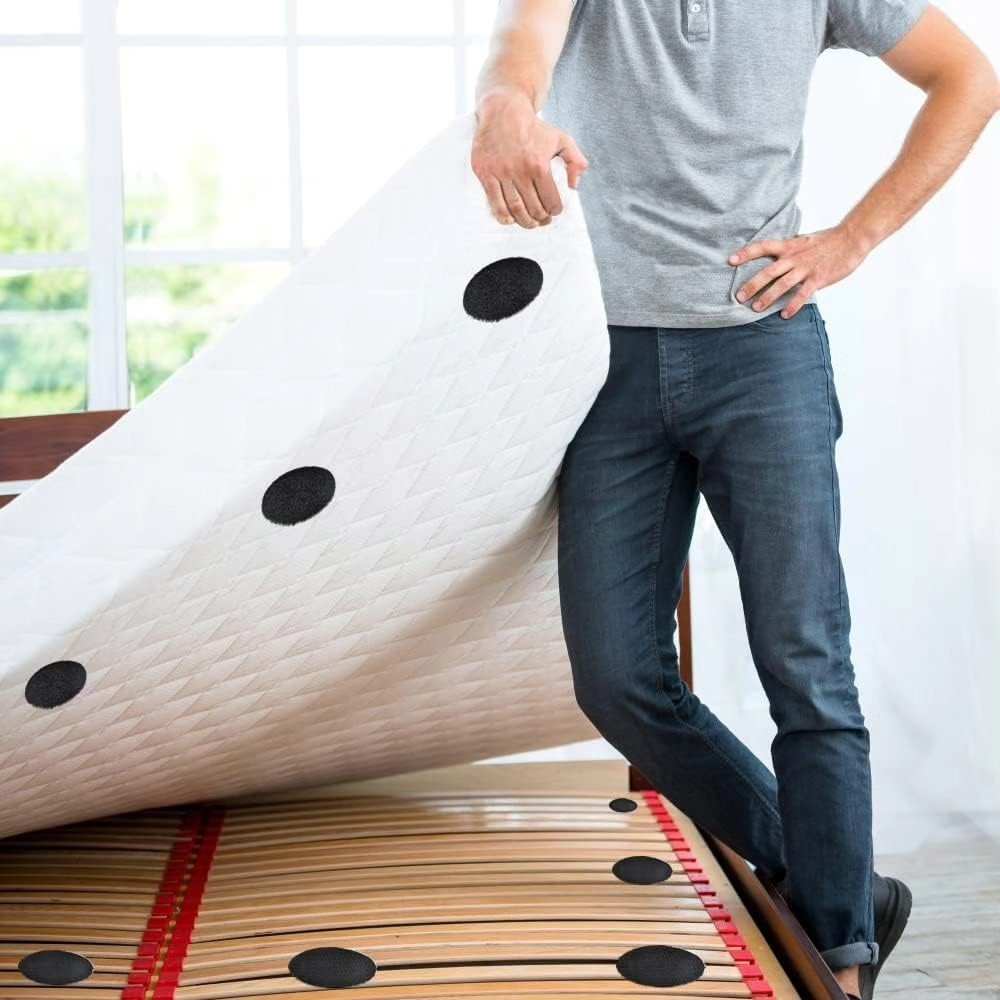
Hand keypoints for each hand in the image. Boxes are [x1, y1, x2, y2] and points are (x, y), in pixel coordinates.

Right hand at [472, 87, 587, 227]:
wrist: (503, 112)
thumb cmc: (533, 127)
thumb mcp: (561, 138)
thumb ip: (575, 160)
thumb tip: (574, 185)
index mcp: (539, 164)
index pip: (550, 199)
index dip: (555, 210)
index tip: (554, 212)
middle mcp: (519, 170)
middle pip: (533, 207)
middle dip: (541, 219)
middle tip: (543, 220)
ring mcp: (501, 173)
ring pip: (514, 208)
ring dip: (524, 221)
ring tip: (530, 223)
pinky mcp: (485, 173)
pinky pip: (494, 201)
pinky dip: (503, 215)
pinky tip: (509, 220)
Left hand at [728, 224, 871, 317]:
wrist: (852, 239)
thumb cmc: (826, 241)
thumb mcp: (803, 241)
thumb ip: (788, 249)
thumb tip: (773, 255)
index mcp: (789, 246)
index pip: (762, 247)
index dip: (746, 253)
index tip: (730, 260)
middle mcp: (794, 257)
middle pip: (768, 272)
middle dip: (752, 285)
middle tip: (739, 297)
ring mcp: (806, 268)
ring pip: (782, 284)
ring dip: (768, 297)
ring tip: (756, 308)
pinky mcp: (818, 278)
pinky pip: (802, 294)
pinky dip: (793, 305)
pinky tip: (784, 315)